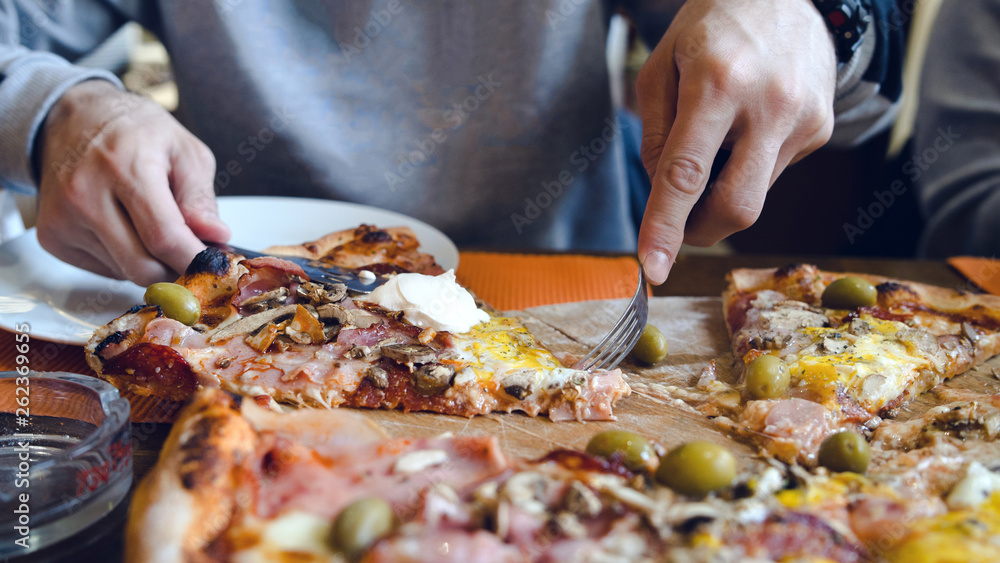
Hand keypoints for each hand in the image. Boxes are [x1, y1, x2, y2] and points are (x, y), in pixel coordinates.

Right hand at [36, 80, 229, 284]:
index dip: (195, 260)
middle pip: (142, 266)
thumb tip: (216, 238)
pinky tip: (125, 228)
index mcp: (124, 166)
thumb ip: (200, 198)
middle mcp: (86, 194)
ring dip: (149, 262)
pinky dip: (124, 259)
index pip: (164, 237)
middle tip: (191, 253)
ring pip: (123, 272)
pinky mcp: (52, 236)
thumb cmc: (135, 132)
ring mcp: (63, 218)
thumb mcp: (185, 151)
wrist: (75, 118)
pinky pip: (102, 269)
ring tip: (152, 226)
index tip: (214, 267)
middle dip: (175, 269)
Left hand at [635, 0, 835, 283]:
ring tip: (718, 139)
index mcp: (717, 83)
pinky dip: (748, 168)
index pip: (686, 175)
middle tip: (678, 222)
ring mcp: (803, 120)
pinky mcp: (821, 130)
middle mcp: (768, 105)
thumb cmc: (710, 27)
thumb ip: (654, 135)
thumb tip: (661, 195)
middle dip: (700, 231)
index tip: (653, 270)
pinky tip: (748, 127)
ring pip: (755, 196)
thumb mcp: (660, 67)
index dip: (666, 227)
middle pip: (736, 208)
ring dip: (723, 191)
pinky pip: (773, 174)